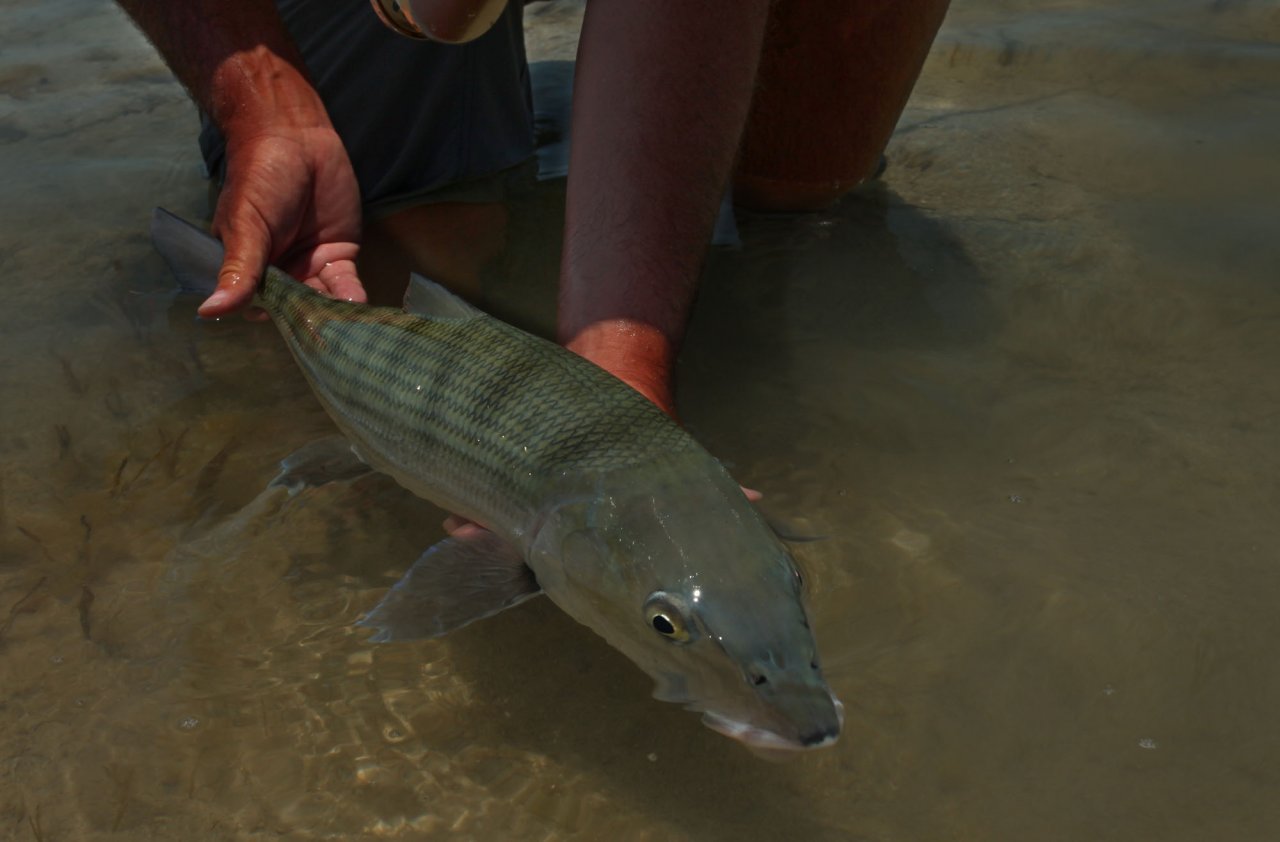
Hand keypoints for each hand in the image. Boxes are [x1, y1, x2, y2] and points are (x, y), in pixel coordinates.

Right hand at [198, 124, 365, 317]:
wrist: (296, 139)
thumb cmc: (260, 179)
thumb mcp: (246, 226)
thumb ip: (238, 270)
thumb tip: (210, 312)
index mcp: (247, 269)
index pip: (258, 306)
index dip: (273, 319)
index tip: (289, 333)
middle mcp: (278, 274)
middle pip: (295, 309)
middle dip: (310, 322)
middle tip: (326, 339)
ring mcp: (309, 266)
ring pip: (322, 301)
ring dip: (334, 315)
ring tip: (346, 329)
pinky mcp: (338, 255)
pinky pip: (345, 284)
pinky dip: (351, 296)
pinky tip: (358, 306)